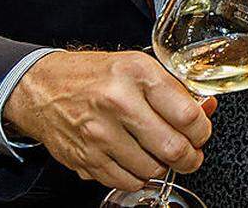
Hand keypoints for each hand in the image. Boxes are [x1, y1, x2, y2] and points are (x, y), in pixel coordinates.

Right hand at [3, 51, 215, 191]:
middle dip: (190, 157)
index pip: (187, 115)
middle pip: (173, 148)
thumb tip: (206, 108)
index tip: (201, 132)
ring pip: (153, 169)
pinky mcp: (86, 158)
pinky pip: (127, 181)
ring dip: (163, 167)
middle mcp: (117, 103)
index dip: (202, 130)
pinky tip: (138, 161)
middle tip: (190, 153)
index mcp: (136, 74)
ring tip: (160, 154)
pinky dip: (139, 176)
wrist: (41, 87)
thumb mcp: (137, 67)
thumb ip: (174, 89)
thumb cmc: (92, 75)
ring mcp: (99, 134)